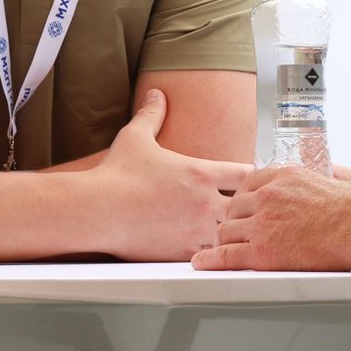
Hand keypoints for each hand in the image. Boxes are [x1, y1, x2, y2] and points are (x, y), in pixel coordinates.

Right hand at [89, 89, 250, 260]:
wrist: (97, 209)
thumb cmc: (115, 175)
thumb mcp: (135, 137)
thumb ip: (151, 115)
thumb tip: (156, 95)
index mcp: (201, 173)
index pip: (247, 173)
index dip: (253, 177)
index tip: (251, 181)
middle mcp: (205, 202)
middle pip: (248, 207)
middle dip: (248, 208)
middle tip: (249, 211)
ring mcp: (196, 229)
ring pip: (233, 234)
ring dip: (232, 232)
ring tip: (234, 234)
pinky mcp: (183, 251)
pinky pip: (212, 256)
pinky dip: (215, 254)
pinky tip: (213, 254)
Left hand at [192, 166, 350, 271]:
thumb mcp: (332, 174)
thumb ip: (314, 174)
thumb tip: (327, 171)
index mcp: (281, 175)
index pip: (246, 185)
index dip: (242, 202)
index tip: (241, 211)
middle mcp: (266, 196)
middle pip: (232, 209)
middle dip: (232, 222)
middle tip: (233, 233)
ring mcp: (262, 223)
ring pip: (225, 231)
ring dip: (225, 241)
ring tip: (222, 250)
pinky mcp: (264, 251)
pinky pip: (227, 255)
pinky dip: (211, 260)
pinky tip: (203, 262)